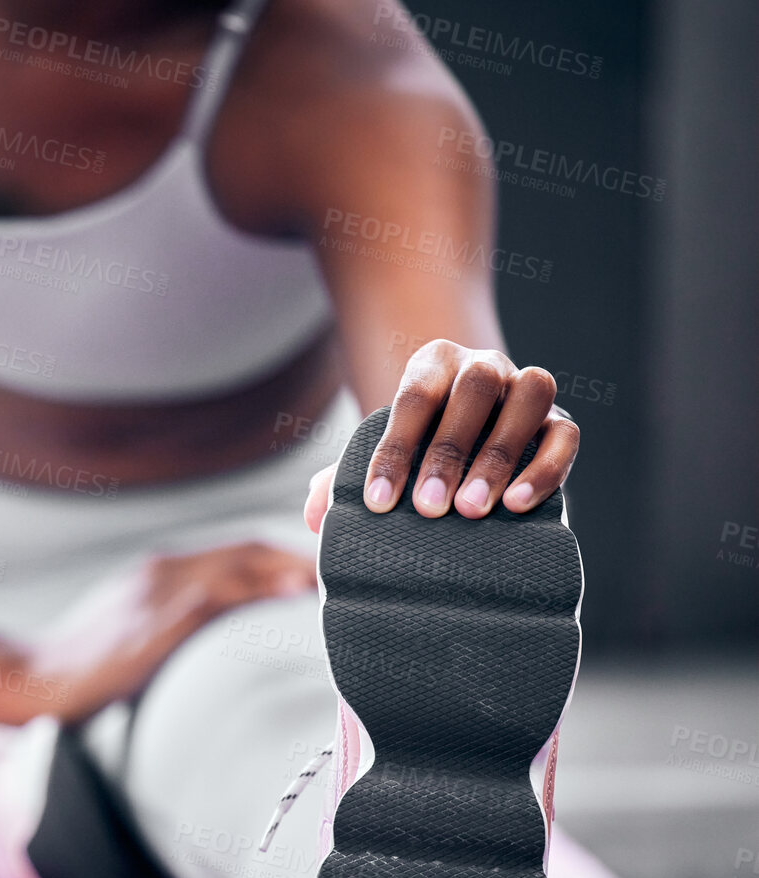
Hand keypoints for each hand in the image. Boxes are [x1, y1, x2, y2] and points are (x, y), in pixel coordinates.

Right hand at [23, 543, 315, 720]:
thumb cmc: (82, 671)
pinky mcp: (164, 615)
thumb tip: (217, 650)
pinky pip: (229, 593)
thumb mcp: (133, 637)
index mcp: (159, 573)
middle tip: (348, 568)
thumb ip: (173, 629)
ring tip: (340, 580)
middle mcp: (166, 569)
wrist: (34, 679)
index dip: (283, 557)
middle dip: (300, 555)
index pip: (236, 553)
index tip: (321, 571)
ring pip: (245, 563)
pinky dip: (267, 589)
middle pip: (249, 550)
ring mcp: (164, 588)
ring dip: (294, 568)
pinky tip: (301, 595)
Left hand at [309, 341, 578, 528]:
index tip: (378, 502)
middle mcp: (483, 365)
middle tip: (428, 509)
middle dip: (448, 451)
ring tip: (470, 511)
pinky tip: (516, 505)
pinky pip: (564, 435)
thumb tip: (314, 515)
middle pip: (474, 388)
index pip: (414, 395)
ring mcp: (524, 389)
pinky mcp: (559, 422)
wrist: (468, 443)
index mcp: (433, 362)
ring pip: (528, 398)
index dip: (395, 448)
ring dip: (497, 456)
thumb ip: (343, 479)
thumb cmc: (414, 452)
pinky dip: (544, 468)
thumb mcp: (378, 456)